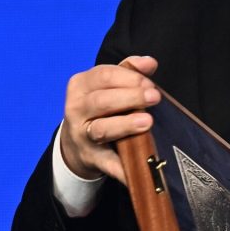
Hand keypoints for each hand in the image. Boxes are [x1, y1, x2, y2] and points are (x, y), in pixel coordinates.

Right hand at [60, 56, 160, 183]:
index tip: (149, 82)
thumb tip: (149, 62)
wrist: (75, 142)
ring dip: (126, 125)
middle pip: (102, 101)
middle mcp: (76, 110)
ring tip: (147, 121)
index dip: (129, 77)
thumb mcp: (106, 83)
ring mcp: (82, 136)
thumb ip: (128, 69)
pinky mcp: (92, 158)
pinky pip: (109, 163)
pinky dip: (124, 167)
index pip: (103, 75)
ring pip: (102, 129)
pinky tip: (142, 166)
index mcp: (80, 86)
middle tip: (154, 97)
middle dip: (130, 97)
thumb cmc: (98, 105)